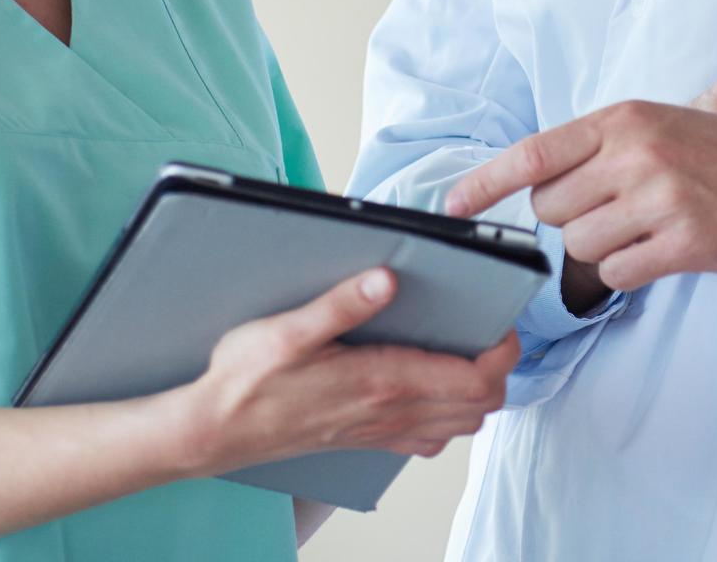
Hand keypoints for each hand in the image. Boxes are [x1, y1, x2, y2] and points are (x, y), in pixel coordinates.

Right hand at [163, 269, 517, 475]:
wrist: (212, 432)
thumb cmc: (244, 381)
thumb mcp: (286, 331)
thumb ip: (340, 304)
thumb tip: (388, 277)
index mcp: (381, 382)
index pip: (476, 378)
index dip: (504, 349)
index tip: (503, 316)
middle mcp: (389, 413)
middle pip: (480, 404)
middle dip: (499, 367)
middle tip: (489, 327)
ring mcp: (380, 432)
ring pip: (460, 424)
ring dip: (477, 391)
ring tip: (468, 349)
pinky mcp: (367, 440)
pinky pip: (429, 438)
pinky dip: (447, 415)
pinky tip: (430, 386)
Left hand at [443, 101, 716, 292]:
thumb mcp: (660, 120)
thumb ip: (599, 143)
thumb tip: (534, 180)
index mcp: (624, 119)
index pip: (535, 153)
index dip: (486, 183)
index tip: (454, 207)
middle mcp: (636, 155)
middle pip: (551, 208)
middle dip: (569, 217)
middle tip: (610, 208)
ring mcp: (660, 200)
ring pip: (579, 246)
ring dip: (599, 248)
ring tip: (639, 228)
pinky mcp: (683, 243)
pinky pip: (616, 273)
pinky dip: (626, 270)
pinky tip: (656, 250)